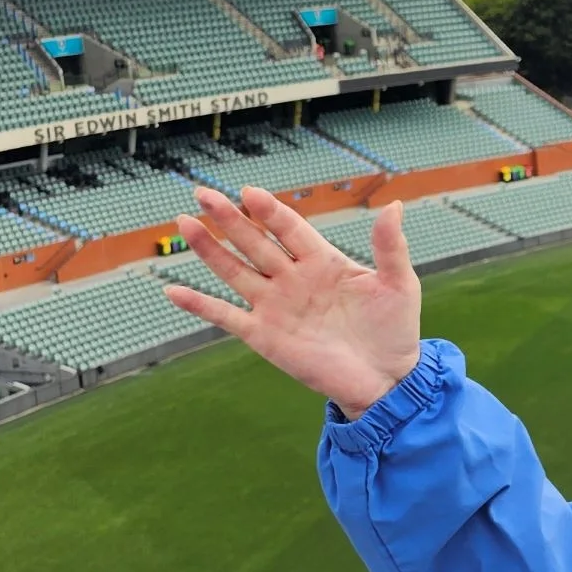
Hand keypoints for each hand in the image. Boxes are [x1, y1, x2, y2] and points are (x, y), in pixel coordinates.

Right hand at [164, 185, 421, 418]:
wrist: (387, 379)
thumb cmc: (395, 330)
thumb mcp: (399, 284)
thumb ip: (390, 247)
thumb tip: (396, 206)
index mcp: (323, 261)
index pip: (289, 228)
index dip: (269, 211)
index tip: (249, 192)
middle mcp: (293, 279)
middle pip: (255, 243)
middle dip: (229, 219)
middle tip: (202, 193)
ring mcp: (276, 306)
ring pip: (235, 271)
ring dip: (209, 249)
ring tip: (184, 223)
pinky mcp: (264, 336)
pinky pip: (225, 317)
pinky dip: (199, 305)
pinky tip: (172, 291)